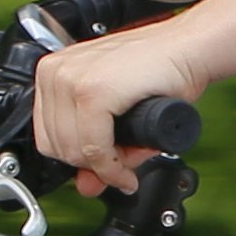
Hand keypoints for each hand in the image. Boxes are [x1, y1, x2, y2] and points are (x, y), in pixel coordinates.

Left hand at [31, 20, 208, 196]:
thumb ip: (97, 151)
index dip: (76, 159)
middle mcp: (56, 72)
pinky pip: (95, 148)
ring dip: (102, 168)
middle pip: (56, 147)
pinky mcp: (93, 91)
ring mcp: (72, 79)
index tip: (99, 167)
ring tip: (128, 162)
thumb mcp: (117, 113)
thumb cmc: (159, 70)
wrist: (189, 49)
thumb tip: (85, 186)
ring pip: (72, 151)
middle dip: (90, 165)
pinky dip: (112, 168)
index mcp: (55, 71)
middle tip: (120, 164)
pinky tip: (127, 169)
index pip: (46, 135)